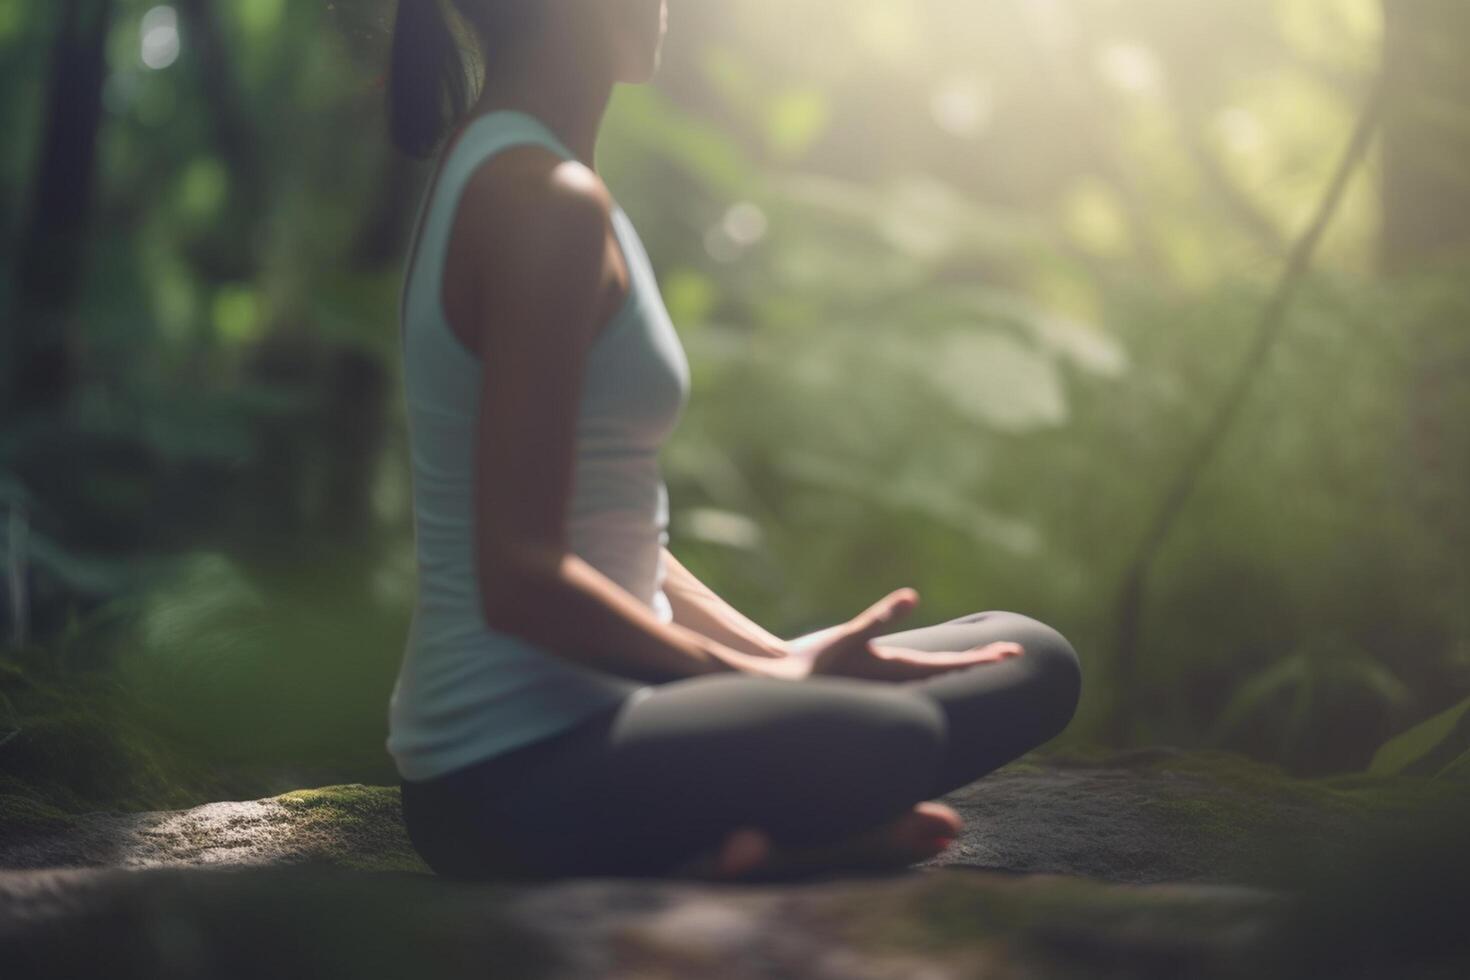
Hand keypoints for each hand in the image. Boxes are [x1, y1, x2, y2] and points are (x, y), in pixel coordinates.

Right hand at [790, 588, 1025, 681]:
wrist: (783, 687)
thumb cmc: (814, 663)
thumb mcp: (850, 635)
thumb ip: (882, 616)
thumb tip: (914, 595)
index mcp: (899, 670)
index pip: (952, 664)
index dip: (983, 659)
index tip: (1013, 653)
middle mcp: (897, 680)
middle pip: (948, 669)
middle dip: (980, 660)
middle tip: (1012, 652)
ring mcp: (886, 682)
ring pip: (933, 674)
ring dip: (959, 664)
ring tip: (983, 656)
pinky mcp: (873, 680)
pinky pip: (914, 676)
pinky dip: (934, 668)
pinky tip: (936, 665)